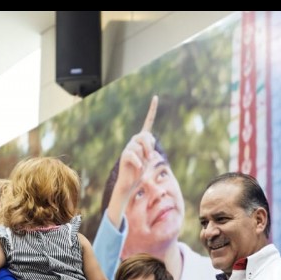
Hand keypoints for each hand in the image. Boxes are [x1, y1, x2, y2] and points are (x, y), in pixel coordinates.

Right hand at [106, 96, 157, 225]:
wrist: (129, 182)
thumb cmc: (140, 171)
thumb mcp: (148, 159)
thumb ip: (149, 149)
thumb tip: (149, 150)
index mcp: (142, 139)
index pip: (148, 123)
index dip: (151, 110)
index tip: (155, 97)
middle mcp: (134, 140)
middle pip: (146, 136)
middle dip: (150, 147)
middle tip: (149, 158)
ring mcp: (129, 147)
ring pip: (141, 147)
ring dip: (144, 157)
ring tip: (141, 165)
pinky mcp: (125, 156)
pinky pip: (134, 156)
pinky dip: (139, 163)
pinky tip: (138, 168)